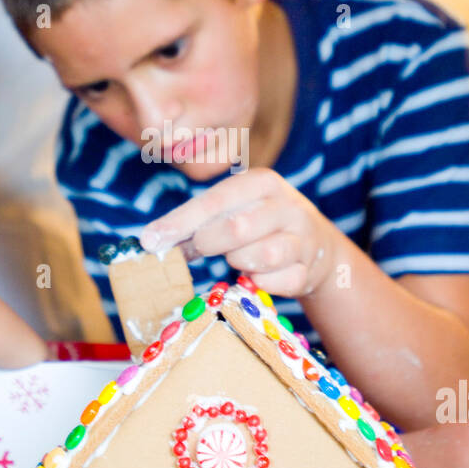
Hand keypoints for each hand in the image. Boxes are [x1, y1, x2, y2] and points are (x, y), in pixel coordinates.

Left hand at [141, 168, 340, 297]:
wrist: (318, 246)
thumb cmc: (261, 225)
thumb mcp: (235, 211)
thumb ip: (197, 223)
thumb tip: (153, 240)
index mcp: (262, 183)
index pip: (215, 201)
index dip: (180, 222)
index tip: (150, 240)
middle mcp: (287, 205)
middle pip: (237, 228)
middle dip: (209, 243)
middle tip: (202, 248)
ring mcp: (302, 238)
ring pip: (260, 257)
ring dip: (238, 262)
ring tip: (237, 258)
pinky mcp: (308, 270)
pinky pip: (275, 284)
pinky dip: (259, 284)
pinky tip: (257, 276)